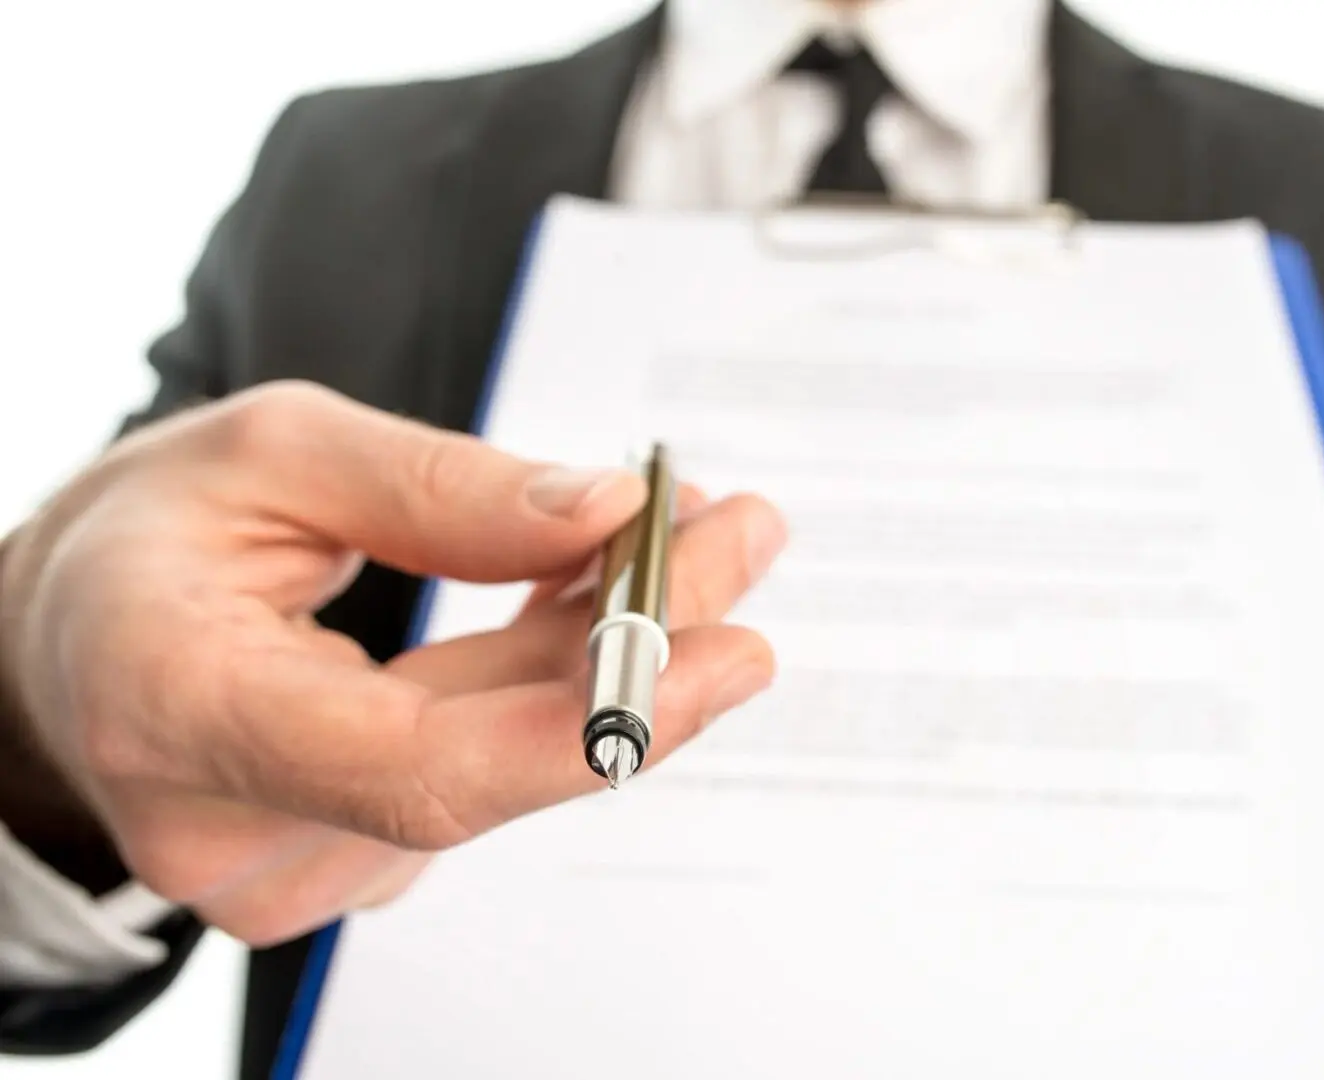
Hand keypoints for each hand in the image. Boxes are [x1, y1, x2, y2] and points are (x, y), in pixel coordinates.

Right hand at [0, 381, 785, 945]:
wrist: (67, 638)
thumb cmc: (140, 541)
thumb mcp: (270, 452)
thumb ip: (438, 490)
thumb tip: (603, 514)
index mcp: (177, 709)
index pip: (413, 768)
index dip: (587, 722)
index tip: (723, 649)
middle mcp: (232, 825)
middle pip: (488, 764)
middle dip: (642, 653)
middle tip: (741, 540)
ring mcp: (292, 861)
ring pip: (502, 758)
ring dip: (616, 652)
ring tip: (699, 537)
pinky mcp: (347, 852)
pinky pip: (483, 761)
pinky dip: (560, 676)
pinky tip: (620, 592)